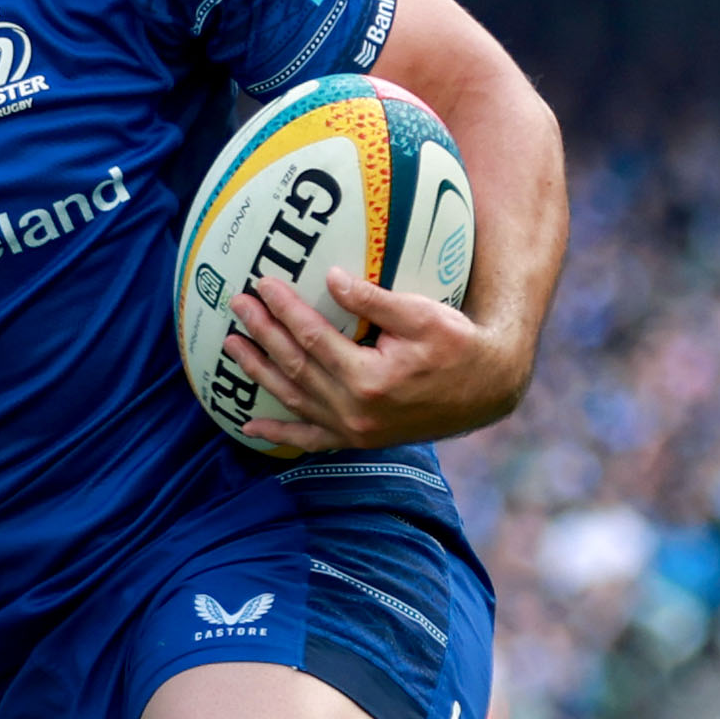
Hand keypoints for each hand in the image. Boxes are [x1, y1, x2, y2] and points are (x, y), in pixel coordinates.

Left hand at [223, 267, 523, 451]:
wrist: (487, 390)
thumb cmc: (459, 345)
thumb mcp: (423, 315)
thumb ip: (374, 300)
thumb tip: (331, 279)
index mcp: (369, 379)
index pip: (313, 339)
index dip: (285, 310)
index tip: (263, 284)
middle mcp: (356, 411)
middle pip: (295, 367)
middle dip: (262, 334)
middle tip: (237, 304)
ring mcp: (355, 430)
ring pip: (294, 400)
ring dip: (260, 372)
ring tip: (232, 346)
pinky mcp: (360, 439)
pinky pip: (311, 439)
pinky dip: (280, 432)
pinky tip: (251, 424)